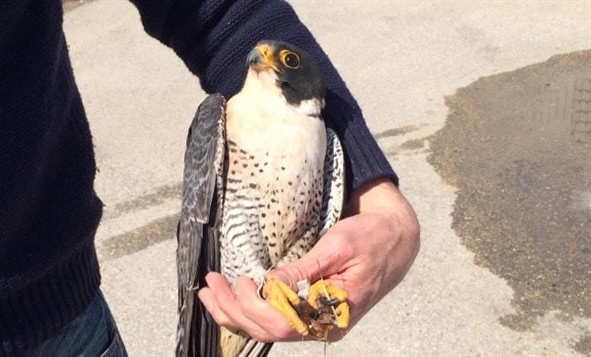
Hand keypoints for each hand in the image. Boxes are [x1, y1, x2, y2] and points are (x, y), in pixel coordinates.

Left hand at [197, 179, 419, 341]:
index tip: (237, 280)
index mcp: (333, 314)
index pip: (282, 324)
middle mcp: (323, 325)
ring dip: (235, 313)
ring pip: (268, 329)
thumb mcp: (336, 248)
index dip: (252, 307)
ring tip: (209, 294)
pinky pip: (275, 320)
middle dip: (232, 310)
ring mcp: (317, 322)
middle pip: (268, 330)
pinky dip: (249, 312)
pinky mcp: (312, 312)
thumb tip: (268, 286)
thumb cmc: (371, 239)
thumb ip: (303, 271)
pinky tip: (231, 300)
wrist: (396, 239)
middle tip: (209, 284)